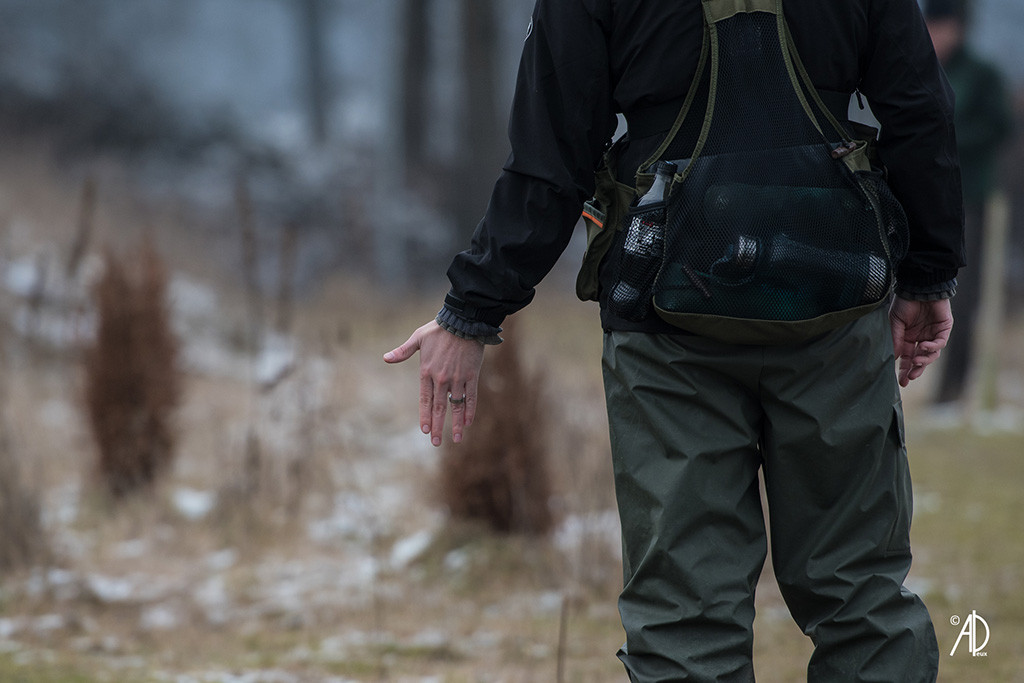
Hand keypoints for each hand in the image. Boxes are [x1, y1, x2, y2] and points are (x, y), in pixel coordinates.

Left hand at [384, 321, 484, 445]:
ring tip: (456, 439)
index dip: (425, 416)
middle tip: (435, 442)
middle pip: (439, 407)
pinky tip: (468, 422)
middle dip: (437, 427)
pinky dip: (470, 410)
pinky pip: (471, 397)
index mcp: (427, 371)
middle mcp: (442, 378)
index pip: (425, 399)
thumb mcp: (417, 338)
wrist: (463, 321)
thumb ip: (403, 351)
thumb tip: (385, 358)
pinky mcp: (472, 376)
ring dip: (456, 424)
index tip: (424, 430)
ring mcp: (458, 378)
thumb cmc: (439, 328)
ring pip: (456, 406)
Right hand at [889, 297, 952, 386]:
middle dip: (915, 370)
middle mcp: (921, 338)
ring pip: (932, 354)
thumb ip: (896, 340)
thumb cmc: (905, 302)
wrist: (919, 286)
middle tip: (910, 377)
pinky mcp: (944, 328)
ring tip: (917, 360)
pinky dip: (933, 347)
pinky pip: (940, 342)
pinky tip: (924, 346)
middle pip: (920, 360)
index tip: (901, 382)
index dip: (904, 370)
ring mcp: (933, 334)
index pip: (907, 359)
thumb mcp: (895, 323)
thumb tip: (893, 359)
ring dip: (924, 360)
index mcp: (908, 338)